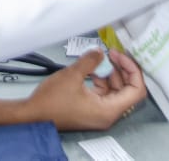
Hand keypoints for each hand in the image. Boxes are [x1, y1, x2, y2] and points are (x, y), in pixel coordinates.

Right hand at [26, 49, 146, 130]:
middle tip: (110, 53)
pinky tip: (91, 68)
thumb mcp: (73, 75)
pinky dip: (101, 79)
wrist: (32, 115)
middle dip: (121, 69)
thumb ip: (91, 61)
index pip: (136, 91)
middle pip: (127, 90)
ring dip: (110, 73)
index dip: (132, 70)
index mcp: (108, 111)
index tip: (120, 56)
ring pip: (114, 90)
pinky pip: (103, 93)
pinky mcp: (90, 109)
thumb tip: (100, 53)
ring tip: (99, 59)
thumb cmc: (51, 101)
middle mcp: (107, 114)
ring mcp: (98, 113)